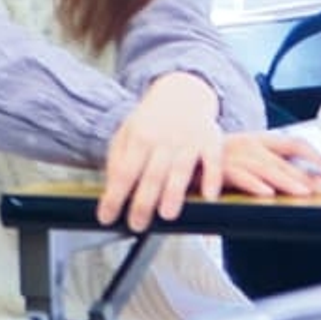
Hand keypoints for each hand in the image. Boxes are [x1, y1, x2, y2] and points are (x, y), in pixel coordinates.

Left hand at [99, 73, 232, 227]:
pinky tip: (208, 197)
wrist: (182, 94)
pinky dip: (213, 179)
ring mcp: (189, 140)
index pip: (123, 172)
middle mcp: (163, 139)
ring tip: (166, 215)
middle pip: (151, 175)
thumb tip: (110, 189)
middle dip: (143, 202)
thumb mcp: (127, 133)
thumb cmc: (150, 122)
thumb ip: (118, 159)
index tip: (106, 217)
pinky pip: (214, 162)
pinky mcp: (212, 141)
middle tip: (136, 225)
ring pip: (180, 170)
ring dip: (174, 193)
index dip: (114, 196)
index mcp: (138, 137)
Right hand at [217, 131, 320, 202]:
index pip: (293, 143)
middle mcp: (246, 144)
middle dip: (305, 177)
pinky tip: (265, 192)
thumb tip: (305, 183)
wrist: (176, 151)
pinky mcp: (214, 167)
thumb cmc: (213, 160)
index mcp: (257, 140)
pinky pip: (236, 175)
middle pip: (282, 160)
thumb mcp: (243, 159)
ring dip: (285, 181)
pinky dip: (252, 184)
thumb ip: (269, 167)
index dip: (314, 156)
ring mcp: (230, 155)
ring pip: (264, 167)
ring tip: (303, 193)